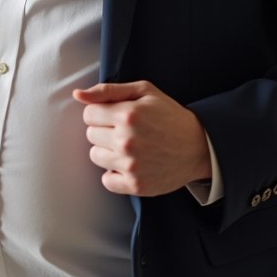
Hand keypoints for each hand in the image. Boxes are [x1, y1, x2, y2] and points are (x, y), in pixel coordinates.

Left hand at [73, 81, 210, 196]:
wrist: (199, 146)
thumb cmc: (169, 115)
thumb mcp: (144, 92)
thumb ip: (108, 90)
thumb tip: (77, 95)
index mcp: (128, 115)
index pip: (88, 114)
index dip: (101, 113)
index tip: (116, 116)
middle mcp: (127, 141)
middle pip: (90, 134)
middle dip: (104, 131)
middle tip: (127, 131)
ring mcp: (131, 165)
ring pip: (95, 156)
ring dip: (108, 151)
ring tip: (129, 147)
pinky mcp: (135, 185)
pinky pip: (106, 180)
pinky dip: (115, 174)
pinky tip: (130, 164)